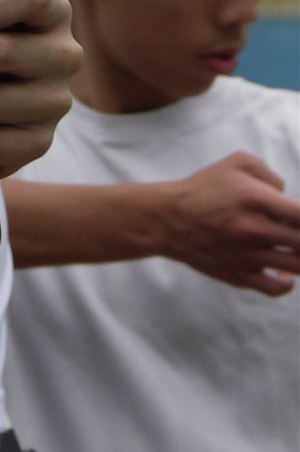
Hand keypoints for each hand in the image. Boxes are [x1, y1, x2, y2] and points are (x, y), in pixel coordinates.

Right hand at [157, 152, 299, 295]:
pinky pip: (276, 288)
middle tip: (292, 229)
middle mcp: (255, 230)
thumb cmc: (203, 189)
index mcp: (258, 200)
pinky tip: (284, 272)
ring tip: (291, 246)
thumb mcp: (237, 162)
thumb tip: (287, 197)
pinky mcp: (239, 274)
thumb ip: (272, 174)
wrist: (166, 220)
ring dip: (298, 255)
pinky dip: (287, 283)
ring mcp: (248, 256)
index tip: (299, 216)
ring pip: (298, 266)